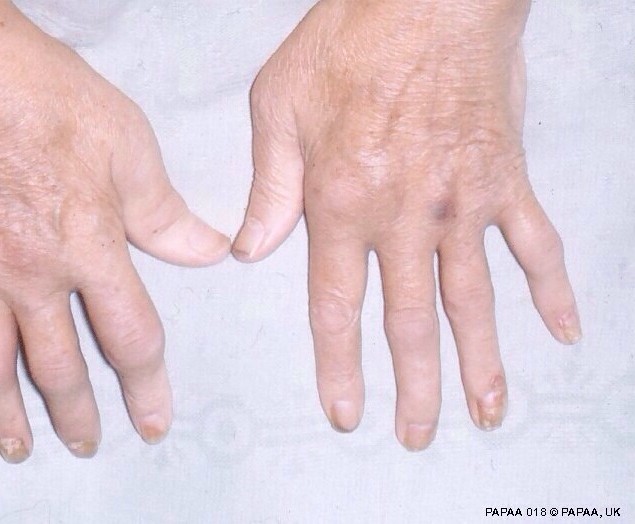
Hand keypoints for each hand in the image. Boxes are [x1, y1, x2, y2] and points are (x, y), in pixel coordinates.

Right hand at [0, 1, 228, 461]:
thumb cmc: (44, 97)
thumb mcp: (129, 147)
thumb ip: (166, 213)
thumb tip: (210, 252)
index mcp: (89, 248)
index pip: (129, 339)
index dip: (146, 388)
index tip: (153, 421)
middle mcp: (31, 275)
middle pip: (57, 369)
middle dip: (77, 415)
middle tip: (87, 443)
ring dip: (5, 414)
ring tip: (21, 446)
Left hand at [234, 0, 580, 449]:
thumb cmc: (350, 40)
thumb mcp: (278, 106)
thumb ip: (267, 187)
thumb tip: (250, 253)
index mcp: (341, 202)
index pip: (337, 306)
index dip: (340, 366)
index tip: (346, 411)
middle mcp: (403, 216)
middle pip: (410, 321)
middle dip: (414, 386)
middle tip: (416, 434)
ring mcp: (461, 203)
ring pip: (473, 300)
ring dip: (481, 361)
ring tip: (487, 411)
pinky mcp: (505, 179)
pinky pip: (535, 243)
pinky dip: (552, 288)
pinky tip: (564, 329)